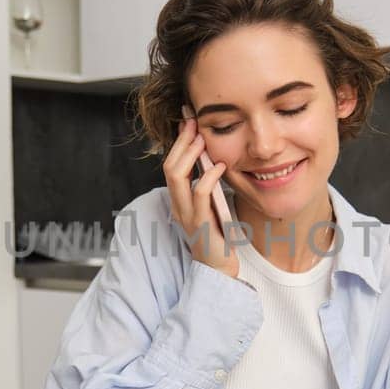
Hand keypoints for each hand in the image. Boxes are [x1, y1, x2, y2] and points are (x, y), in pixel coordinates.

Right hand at [163, 108, 236, 277]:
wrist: (219, 268)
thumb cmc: (218, 235)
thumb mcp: (211, 205)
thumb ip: (208, 185)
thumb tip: (213, 158)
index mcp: (178, 200)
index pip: (171, 164)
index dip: (178, 142)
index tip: (188, 120)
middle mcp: (178, 205)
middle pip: (169, 166)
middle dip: (180, 141)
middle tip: (194, 122)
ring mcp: (187, 215)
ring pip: (176, 177)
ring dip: (189, 154)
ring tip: (203, 139)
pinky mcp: (201, 224)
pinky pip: (199, 195)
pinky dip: (209, 177)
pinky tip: (220, 166)